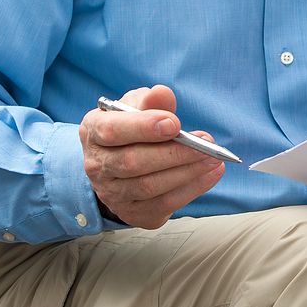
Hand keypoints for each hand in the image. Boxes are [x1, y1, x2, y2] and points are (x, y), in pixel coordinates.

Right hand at [78, 84, 224, 228]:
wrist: (121, 164)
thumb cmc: (131, 129)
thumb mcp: (136, 107)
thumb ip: (149, 101)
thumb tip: (162, 93)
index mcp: (92, 132)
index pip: (111, 131)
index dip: (143, 127)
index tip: (175, 123)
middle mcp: (96, 166)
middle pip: (132, 162)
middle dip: (174, 153)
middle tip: (205, 142)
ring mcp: (112, 193)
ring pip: (150, 186)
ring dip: (187, 171)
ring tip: (213, 158)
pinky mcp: (133, 212)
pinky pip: (164, 204)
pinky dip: (193, 188)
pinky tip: (212, 173)